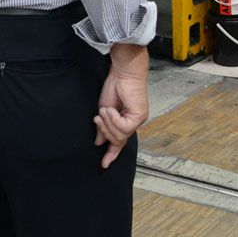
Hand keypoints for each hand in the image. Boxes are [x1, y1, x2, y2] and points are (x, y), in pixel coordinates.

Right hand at [93, 43, 149, 167]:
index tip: (104, 165)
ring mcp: (138, 119)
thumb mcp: (104, 110)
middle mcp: (134, 122)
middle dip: (105, 131)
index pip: (119, 141)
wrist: (122, 72)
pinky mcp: (140, 116)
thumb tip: (98, 141)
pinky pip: (123, 127)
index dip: (112, 153)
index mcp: (125, 120)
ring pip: (120, 136)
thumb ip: (103, 127)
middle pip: (118, 140)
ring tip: (104, 110)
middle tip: (97, 118)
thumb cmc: (115, 85)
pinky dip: (113, 119)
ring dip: (108, 124)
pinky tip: (111, 109)